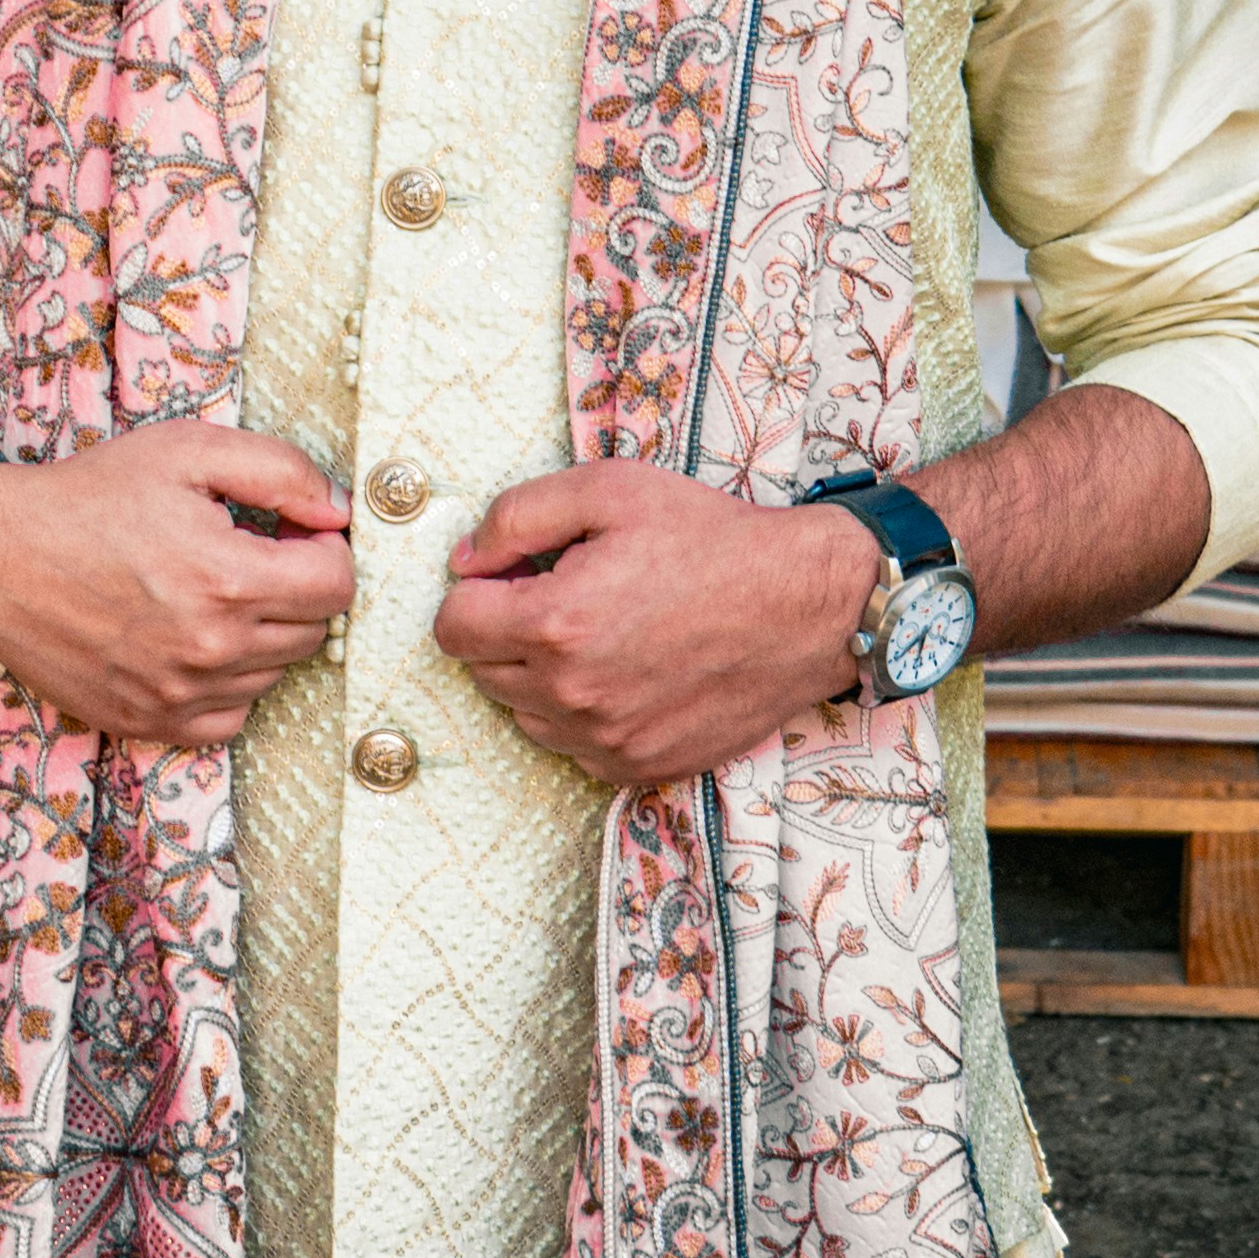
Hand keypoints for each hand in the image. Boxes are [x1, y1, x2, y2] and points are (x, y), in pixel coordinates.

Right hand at [0, 420, 351, 748]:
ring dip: (264, 634)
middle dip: (298, 588)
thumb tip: (339, 510)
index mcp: (228, 579)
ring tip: (213, 592)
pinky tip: (195, 639)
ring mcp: (179, 694)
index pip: (338, 585)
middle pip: (313, 631)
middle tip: (250, 554)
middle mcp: (210, 649)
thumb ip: (280, 472)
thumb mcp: (188, 451)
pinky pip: (231, 716)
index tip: (294, 533)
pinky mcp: (149, 722)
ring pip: (274, 674)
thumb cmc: (91, 496)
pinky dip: (229, 682)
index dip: (325, 549)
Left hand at [434, 465, 876, 786]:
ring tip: (601, 631)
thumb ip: (517, 518)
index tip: (516, 573)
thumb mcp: (611, 490)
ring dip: (540, 675)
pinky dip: (582, 713)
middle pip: (483, 671)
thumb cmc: (712, 539)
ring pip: (525, 714)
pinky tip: (627, 671)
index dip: (476, 589)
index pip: (452, 627)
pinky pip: (573, 747)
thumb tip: (465, 561)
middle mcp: (573, 695)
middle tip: (567, 591)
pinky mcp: (640, 767)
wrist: (806, 605)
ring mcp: (607, 741)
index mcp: (556, 623)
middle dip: (507, 629)